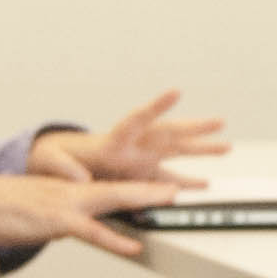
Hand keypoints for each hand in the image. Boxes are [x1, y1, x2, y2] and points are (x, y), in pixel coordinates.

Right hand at [0, 172, 179, 258]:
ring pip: (113, 197)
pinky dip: (115, 239)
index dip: (134, 187)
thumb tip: (77, 228)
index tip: (157, 188)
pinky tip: (133, 247)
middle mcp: (71, 190)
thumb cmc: (0, 209)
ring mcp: (66, 203)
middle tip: (178, 188)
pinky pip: (92, 231)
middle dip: (151, 187)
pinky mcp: (57, 220)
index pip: (108, 186)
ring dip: (144, 197)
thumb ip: (61, 217)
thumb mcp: (38, 210)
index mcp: (67, 188)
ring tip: (171, 198)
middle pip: (119, 186)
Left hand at [30, 90, 229, 184]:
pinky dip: (186, 183)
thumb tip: (78, 177)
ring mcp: (140, 161)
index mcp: (112, 140)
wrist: (56, 166)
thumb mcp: (50, 160)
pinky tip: (204, 184)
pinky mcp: (140, 177)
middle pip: (168, 134)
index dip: (156, 107)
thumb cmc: (52, 158)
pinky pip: (169, 180)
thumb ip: (63, 166)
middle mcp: (133, 147)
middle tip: (218, 122)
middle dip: (193, 128)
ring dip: (201, 150)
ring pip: (176, 152)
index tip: (175, 92)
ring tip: (226, 147)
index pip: (137, 120)